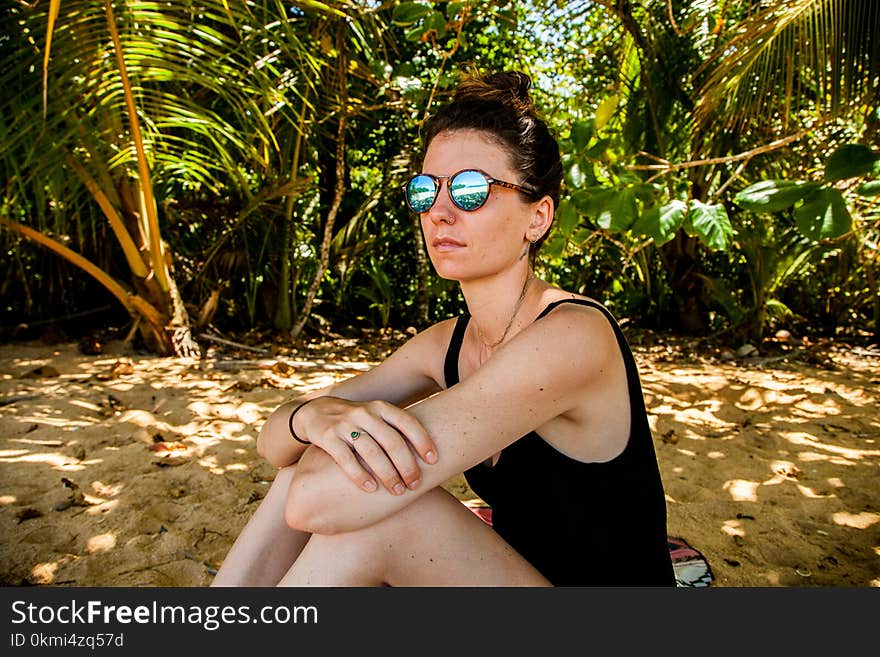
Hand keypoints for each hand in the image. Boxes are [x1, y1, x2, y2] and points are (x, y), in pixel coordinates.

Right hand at [293, 397, 437, 494]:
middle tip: (415, 484)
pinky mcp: (328, 437)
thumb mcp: (377, 417)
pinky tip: (371, 489)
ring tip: (397, 491)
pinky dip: (359, 475)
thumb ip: (398, 429)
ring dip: (387, 473)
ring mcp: (345, 424)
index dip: (423, 441)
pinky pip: (345, 458)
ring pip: (371, 451)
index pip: (407, 422)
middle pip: (392, 441)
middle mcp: (365, 414)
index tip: (434, 460)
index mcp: (381, 408)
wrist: (315, 412)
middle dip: (407, 465)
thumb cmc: (357, 422)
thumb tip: (433, 453)